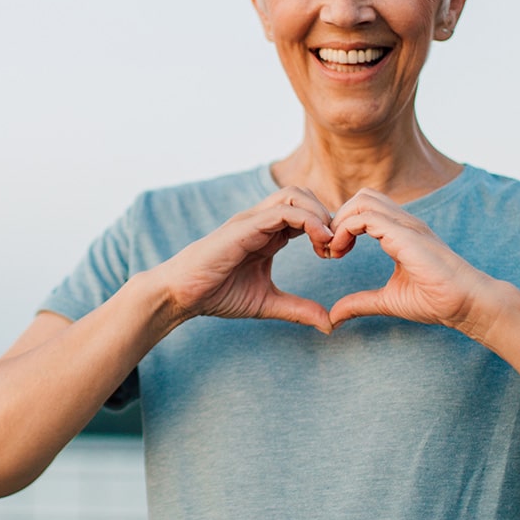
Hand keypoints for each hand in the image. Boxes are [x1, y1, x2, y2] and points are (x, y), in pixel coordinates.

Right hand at [158, 187, 333, 332]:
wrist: (182, 294)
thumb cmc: (217, 294)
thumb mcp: (267, 303)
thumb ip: (298, 309)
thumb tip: (329, 324)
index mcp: (269, 233)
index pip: (306, 212)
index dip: (327, 227)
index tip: (337, 254)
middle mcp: (262, 220)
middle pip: (304, 195)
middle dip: (327, 215)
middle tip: (336, 246)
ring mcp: (252, 220)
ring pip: (295, 194)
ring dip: (319, 213)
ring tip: (328, 242)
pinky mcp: (245, 226)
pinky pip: (283, 210)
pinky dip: (308, 220)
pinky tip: (319, 242)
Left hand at [327, 188, 488, 331]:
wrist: (466, 303)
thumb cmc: (435, 301)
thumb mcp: (387, 301)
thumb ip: (359, 303)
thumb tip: (333, 317)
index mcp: (399, 232)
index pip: (364, 210)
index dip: (342, 226)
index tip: (332, 253)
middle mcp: (402, 222)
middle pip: (361, 197)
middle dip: (338, 218)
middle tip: (329, 249)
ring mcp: (405, 224)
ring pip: (362, 199)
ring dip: (340, 221)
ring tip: (334, 249)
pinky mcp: (404, 234)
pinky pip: (365, 217)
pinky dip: (345, 230)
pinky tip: (341, 251)